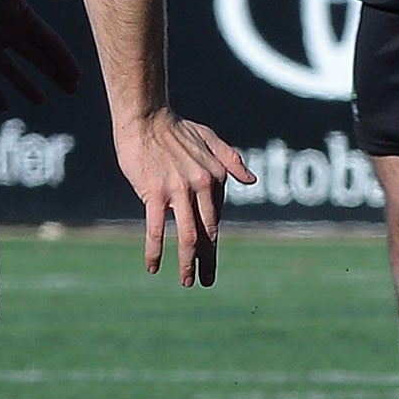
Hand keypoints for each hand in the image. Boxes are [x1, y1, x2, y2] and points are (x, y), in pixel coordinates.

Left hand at [0, 0, 83, 112]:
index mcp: (21, 16)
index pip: (49, 41)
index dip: (64, 58)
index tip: (76, 77)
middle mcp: (6, 31)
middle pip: (35, 56)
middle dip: (54, 73)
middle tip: (71, 89)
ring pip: (11, 69)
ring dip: (26, 84)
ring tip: (40, 100)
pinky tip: (4, 106)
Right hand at [114, 109, 251, 286]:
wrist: (146, 117)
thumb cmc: (176, 129)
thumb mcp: (211, 139)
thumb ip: (231, 159)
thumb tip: (252, 179)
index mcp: (216, 176)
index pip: (216, 217)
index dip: (213, 241)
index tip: (209, 260)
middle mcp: (202, 185)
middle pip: (208, 232)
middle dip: (207, 261)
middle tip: (205, 282)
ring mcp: (179, 190)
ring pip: (188, 236)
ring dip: (188, 262)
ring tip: (187, 281)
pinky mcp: (155, 193)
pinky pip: (157, 229)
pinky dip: (156, 250)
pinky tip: (154, 267)